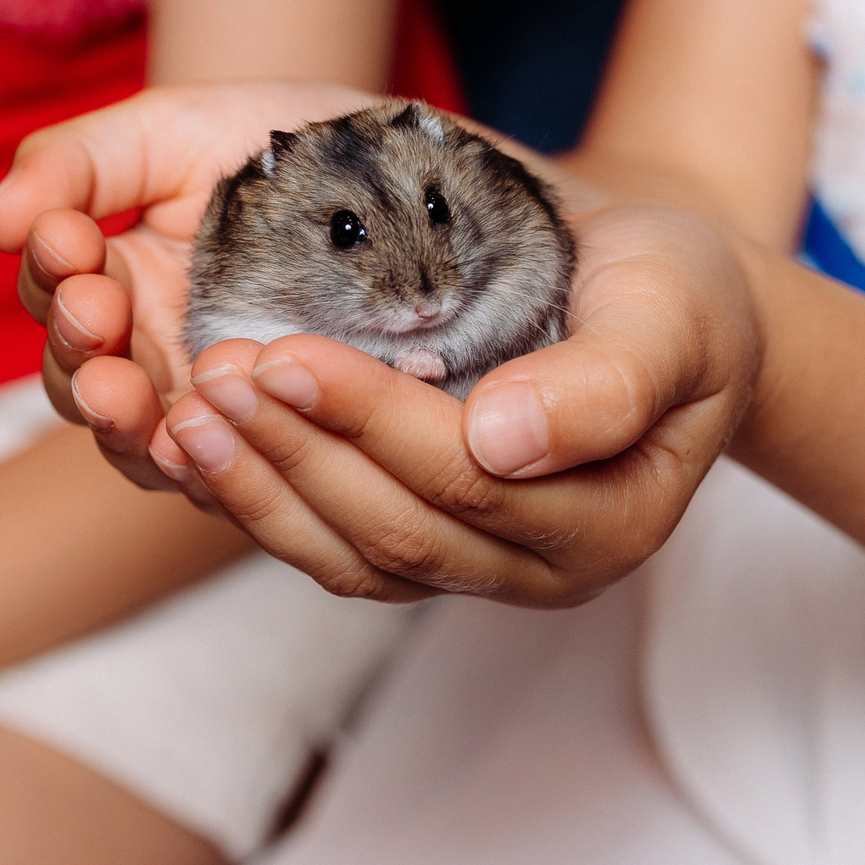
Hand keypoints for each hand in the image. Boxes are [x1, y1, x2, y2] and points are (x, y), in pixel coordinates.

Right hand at [0, 82, 379, 498]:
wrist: (412, 176)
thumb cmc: (285, 142)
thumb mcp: (176, 131)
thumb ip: (82, 162)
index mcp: (116, 276)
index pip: (56, 289)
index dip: (52, 268)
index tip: (67, 236)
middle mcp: (149, 352)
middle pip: (80, 377)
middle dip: (79, 346)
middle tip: (92, 310)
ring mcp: (208, 407)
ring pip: (136, 438)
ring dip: (121, 417)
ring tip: (124, 393)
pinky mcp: (271, 448)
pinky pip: (221, 478)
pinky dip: (199, 466)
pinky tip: (194, 442)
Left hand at [125, 199, 758, 608]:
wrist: (661, 300)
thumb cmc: (675, 295)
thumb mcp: (670, 313)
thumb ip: (606, 381)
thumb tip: (502, 441)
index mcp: (609, 522)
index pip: (469, 484)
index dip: (372, 424)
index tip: (287, 354)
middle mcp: (542, 569)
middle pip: (396, 530)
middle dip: (297, 451)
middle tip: (215, 371)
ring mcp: (479, 568)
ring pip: (350, 554)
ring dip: (261, 484)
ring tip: (189, 408)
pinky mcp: (424, 548)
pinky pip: (330, 545)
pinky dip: (261, 499)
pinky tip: (198, 441)